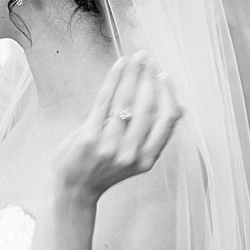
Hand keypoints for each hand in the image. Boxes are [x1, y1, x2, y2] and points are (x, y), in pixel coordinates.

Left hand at [50, 52, 183, 207]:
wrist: (72, 190)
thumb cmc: (102, 170)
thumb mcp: (134, 160)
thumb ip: (150, 136)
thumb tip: (177, 107)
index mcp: (147, 159)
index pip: (167, 121)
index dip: (169, 95)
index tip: (164, 76)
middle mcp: (131, 153)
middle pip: (147, 106)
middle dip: (149, 78)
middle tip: (147, 59)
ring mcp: (110, 145)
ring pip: (126, 101)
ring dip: (133, 74)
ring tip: (135, 59)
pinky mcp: (90, 136)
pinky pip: (105, 100)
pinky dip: (113, 79)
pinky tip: (119, 66)